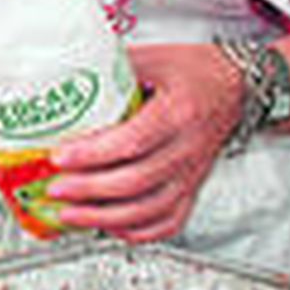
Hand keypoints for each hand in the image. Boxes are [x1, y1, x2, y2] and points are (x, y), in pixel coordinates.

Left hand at [47, 42, 244, 241]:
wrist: (234, 85)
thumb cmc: (194, 70)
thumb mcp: (151, 58)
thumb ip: (110, 69)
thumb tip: (64, 77)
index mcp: (178, 111)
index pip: (132, 141)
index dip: (92, 154)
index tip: (60, 156)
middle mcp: (188, 147)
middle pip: (136, 181)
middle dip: (88, 191)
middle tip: (55, 188)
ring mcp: (192, 172)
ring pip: (150, 209)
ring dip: (105, 218)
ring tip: (71, 214)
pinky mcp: (192, 187)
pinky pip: (169, 221)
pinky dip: (138, 231)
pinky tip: (111, 227)